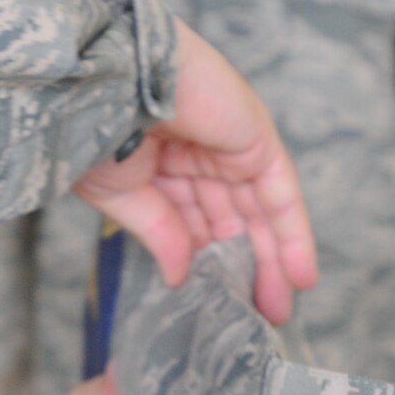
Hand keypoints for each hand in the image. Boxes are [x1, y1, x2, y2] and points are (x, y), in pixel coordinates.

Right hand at [74, 22, 317, 323]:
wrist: (106, 79)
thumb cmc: (94, 126)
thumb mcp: (122, 194)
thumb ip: (160, 233)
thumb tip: (181, 276)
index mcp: (157, 160)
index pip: (192, 218)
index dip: (205, 260)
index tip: (214, 303)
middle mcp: (197, 151)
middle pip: (231, 217)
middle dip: (245, 267)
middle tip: (257, 315)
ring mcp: (229, 143)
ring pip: (258, 211)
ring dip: (274, 260)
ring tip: (279, 309)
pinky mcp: (256, 138)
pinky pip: (281, 193)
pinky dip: (294, 234)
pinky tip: (300, 277)